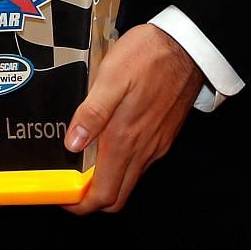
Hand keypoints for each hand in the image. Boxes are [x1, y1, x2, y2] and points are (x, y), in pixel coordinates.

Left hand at [63, 24, 203, 213]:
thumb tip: (72, 144)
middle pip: (117, 196)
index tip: (63, 197)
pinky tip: (109, 142)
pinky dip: (122, 165)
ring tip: (84, 162)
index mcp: (125, 139)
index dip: (80, 205)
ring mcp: (156, 145)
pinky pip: (141, 164)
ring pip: (129, 181)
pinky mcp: (164, 136)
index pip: (104, 194)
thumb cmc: (148, 56)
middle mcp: (143, 150)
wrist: (186, 45)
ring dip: (106, 182)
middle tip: (71, 185)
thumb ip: (92, 113)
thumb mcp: (111, 77)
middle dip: (91, 200)